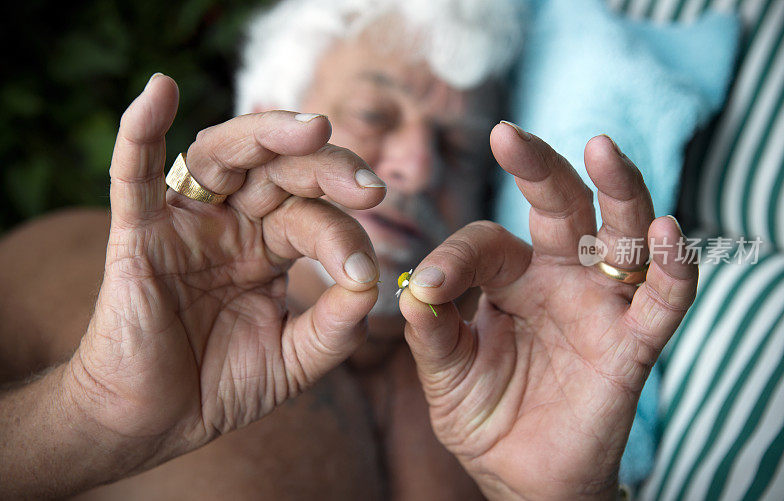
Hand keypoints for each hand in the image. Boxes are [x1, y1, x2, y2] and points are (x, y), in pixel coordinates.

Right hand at [65, 74, 383, 468]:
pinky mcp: (139, 235)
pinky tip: (160, 90)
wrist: (154, 421)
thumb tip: (371, 285)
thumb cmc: (220, 385)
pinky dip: (141, 132)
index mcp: (269, 246)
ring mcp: (186, 223)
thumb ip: (334, 327)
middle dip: (326, 168)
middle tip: (369, 185)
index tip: (361, 274)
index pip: (313, 218)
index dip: (342, 237)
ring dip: (265, 133)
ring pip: (222, 156)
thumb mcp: (294, 360)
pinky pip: (134, 175)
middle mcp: (232, 223)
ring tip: (313, 127)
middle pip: (279, 170)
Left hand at [400, 123, 697, 499]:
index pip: (486, 242)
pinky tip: (668, 233)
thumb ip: (431, 332)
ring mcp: (598, 306)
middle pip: (560, 207)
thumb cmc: (484, 416)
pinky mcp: (632, 345)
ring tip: (603, 149)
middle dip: (538, 168)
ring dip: (618, 190)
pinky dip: (672, 269)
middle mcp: (557, 279)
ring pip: (619, 235)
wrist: (520, 475)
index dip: (455, 259)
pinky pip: (663, 302)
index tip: (429, 290)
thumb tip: (414, 288)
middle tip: (507, 135)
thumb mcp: (444, 375)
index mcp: (509, 280)